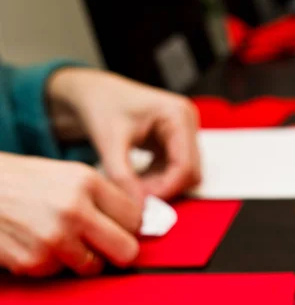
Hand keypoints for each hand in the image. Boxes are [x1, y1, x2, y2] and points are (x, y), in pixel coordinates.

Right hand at [0, 152, 140, 276]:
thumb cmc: (18, 182)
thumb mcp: (65, 175)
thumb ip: (102, 198)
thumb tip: (137, 223)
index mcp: (86, 182)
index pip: (136, 218)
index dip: (127, 227)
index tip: (118, 228)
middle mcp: (74, 210)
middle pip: (127, 251)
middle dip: (116, 252)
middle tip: (101, 246)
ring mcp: (54, 239)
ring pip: (94, 268)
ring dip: (80, 259)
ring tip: (58, 238)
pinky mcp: (35, 262)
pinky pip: (60, 274)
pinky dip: (50, 263)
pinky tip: (35, 243)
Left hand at [48, 69, 200, 199]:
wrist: (94, 95)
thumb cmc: (101, 107)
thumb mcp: (109, 143)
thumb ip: (123, 177)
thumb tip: (138, 209)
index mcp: (177, 115)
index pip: (185, 166)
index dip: (166, 189)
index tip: (142, 203)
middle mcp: (187, 122)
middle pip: (189, 173)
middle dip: (163, 189)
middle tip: (135, 197)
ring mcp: (184, 133)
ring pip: (183, 176)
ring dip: (160, 187)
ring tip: (131, 185)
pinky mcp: (176, 142)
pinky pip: (174, 172)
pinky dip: (157, 181)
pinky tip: (135, 179)